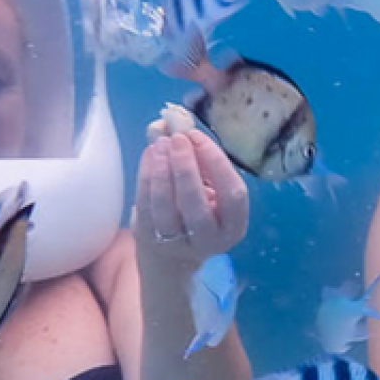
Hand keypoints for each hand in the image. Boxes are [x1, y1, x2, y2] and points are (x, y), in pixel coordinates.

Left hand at [133, 131, 249, 268]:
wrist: (174, 255)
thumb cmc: (198, 209)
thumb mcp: (211, 188)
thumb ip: (202, 160)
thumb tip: (179, 125)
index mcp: (233, 226)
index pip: (233, 194)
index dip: (216, 163)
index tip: (198, 137)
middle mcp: (209, 240)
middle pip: (196, 204)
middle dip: (185, 167)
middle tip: (177, 139)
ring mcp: (176, 243)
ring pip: (166, 207)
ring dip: (162, 171)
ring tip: (160, 144)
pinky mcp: (150, 239)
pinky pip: (145, 206)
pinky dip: (146, 177)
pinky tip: (150, 155)